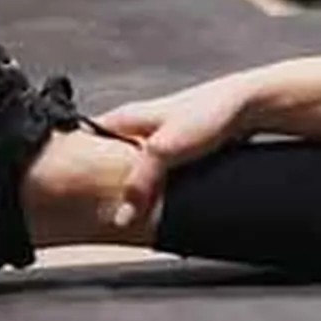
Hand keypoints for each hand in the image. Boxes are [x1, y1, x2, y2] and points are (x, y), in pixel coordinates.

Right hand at [93, 69, 264, 222]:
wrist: (248, 107)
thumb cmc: (208, 111)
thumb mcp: (163, 150)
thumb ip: (139, 182)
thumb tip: (122, 214)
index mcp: (126, 117)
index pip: (87, 139)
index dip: (77, 163)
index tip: (73, 188)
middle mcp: (139, 126)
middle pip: (109, 159)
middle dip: (107, 182)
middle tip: (103, 207)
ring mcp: (158, 138)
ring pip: (135, 168)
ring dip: (136, 188)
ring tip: (132, 208)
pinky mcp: (178, 149)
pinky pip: (158, 173)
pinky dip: (156, 187)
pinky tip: (159, 199)